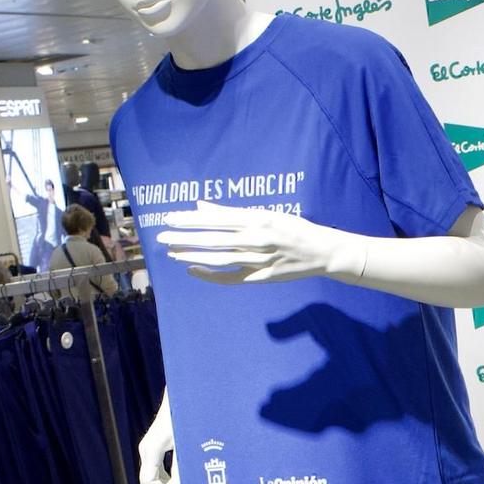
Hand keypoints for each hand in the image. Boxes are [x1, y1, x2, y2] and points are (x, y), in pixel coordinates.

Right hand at [138, 402, 179, 483]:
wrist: (181, 397)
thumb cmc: (184, 418)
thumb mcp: (184, 445)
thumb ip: (180, 466)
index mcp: (151, 450)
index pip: (148, 481)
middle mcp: (145, 449)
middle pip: (147, 480)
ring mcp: (147, 447)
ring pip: (150, 474)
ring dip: (165, 482)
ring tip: (184, 482)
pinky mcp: (152, 445)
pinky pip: (154, 467)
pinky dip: (165, 474)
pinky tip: (180, 473)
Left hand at [157, 202, 343, 285]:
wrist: (322, 251)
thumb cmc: (293, 228)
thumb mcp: (266, 214)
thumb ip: (231, 212)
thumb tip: (201, 206)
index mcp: (256, 219)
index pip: (216, 218)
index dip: (190, 219)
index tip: (169, 217)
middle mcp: (256, 239)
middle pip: (213, 238)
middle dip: (184, 236)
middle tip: (161, 235)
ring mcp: (258, 260)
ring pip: (218, 258)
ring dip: (193, 254)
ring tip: (171, 251)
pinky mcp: (261, 277)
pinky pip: (230, 277)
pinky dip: (210, 275)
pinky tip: (192, 270)